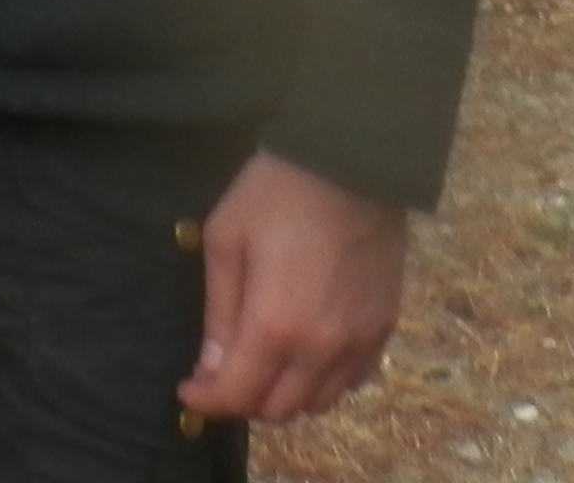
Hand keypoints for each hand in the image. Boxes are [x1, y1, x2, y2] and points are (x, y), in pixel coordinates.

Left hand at [175, 150, 407, 430]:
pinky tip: (306, 352)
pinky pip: (353, 381)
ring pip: (318, 403)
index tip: (189, 389)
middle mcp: (322, 349)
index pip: (237, 395)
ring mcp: (359, 342)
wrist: (349, 164)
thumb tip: (211, 368)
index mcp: (275, 326)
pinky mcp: (384, 328)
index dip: (207, 400)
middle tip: (223, 371)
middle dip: (242, 399)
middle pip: (278, 409)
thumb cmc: (275, 195)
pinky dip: (325, 381)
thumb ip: (219, 312)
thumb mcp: (226, 242)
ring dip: (285, 394)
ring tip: (264, 363)